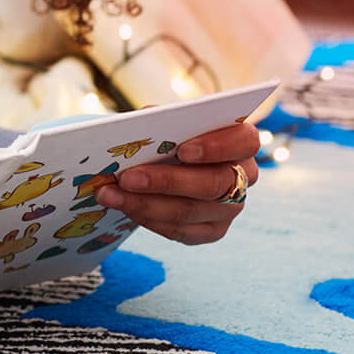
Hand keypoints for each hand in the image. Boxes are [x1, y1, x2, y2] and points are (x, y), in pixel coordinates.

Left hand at [92, 120, 261, 244]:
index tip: (182, 150)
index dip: (216, 147)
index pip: (244, 142)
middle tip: (126, 177)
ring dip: (144, 204)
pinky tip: (125, 209)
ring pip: (190, 211)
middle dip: (165, 181)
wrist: (173, 163)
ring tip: (110, 195)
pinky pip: (181, 231)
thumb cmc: (175, 135)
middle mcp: (243, 177)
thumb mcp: (171, 122)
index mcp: (241, 142)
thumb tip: (138, 127)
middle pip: (212, 183)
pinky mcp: (213, 230)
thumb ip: (163, 122)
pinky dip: (149, 220)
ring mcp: (231, 208)